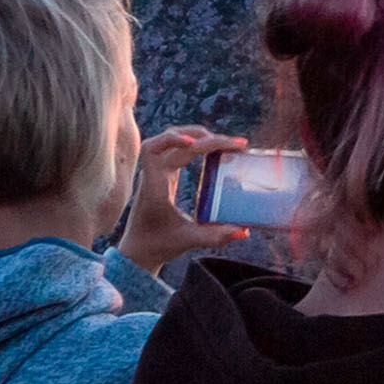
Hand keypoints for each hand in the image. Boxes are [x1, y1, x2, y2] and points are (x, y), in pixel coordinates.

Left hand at [117, 128, 252, 276]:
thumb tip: (244, 231)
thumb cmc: (159, 244)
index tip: (195, 144)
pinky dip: (195, 143)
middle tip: (236, 145)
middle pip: (172, 140)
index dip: (172, 140)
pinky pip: (177, 148)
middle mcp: (153, 174)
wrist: (139, 249)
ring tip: (226, 142)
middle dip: (205, 138)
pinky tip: (213, 148)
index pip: (155, 150)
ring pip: (173, 139)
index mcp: (154, 186)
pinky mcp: (164, 173)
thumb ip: (216, 236)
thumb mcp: (189, 241)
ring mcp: (158, 171)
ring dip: (198, 135)